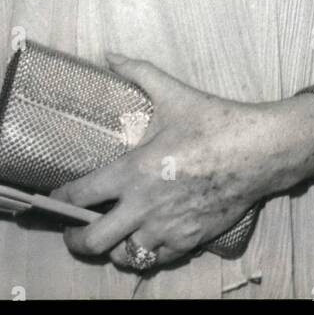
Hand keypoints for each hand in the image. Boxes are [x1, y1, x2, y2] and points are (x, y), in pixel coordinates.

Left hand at [53, 55, 313, 271]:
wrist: (259, 152)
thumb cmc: (214, 122)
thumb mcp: (173, 93)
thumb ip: (137, 72)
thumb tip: (109, 54)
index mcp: (134, 171)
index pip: (81, 194)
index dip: (60, 198)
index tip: (54, 196)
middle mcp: (144, 206)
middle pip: (93, 241)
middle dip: (76, 239)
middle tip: (73, 229)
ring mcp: (167, 228)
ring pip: (123, 256)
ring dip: (111, 248)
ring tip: (108, 235)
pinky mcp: (189, 240)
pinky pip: (155, 260)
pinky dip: (143, 253)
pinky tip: (142, 240)